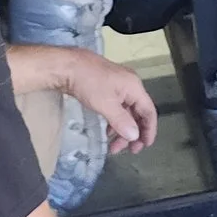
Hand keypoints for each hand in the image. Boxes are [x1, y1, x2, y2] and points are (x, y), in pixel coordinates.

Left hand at [7, 45, 157, 152]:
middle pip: (138, 114)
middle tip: (127, 150)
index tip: (144, 146)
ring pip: (127, 112)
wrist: (67, 66)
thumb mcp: (106, 105)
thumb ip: (122, 122)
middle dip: (133, 133)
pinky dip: (115, 121)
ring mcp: (118, 86)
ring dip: (122, 130)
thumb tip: (133, 136)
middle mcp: (130, 86)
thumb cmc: (88, 83)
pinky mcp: (107, 88)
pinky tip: (108, 131)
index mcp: (134, 88)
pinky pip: (117, 108)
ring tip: (113, 145)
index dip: (149, 130)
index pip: (149, 112)